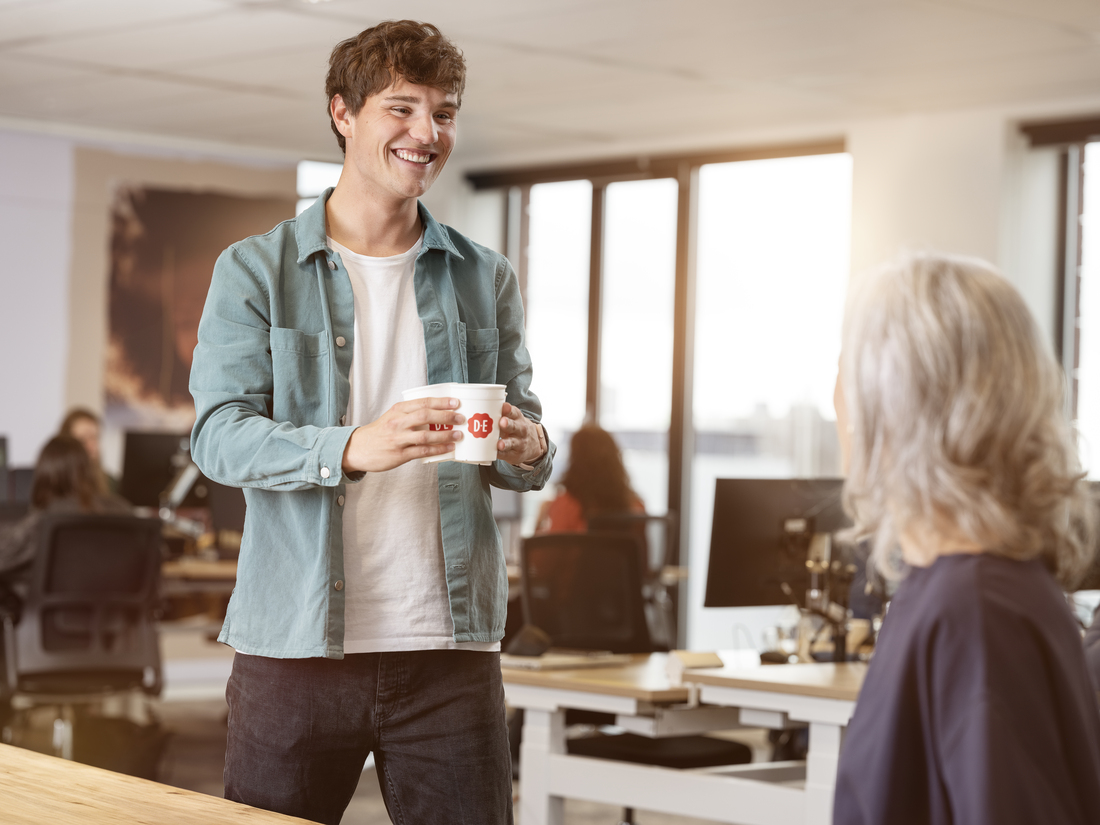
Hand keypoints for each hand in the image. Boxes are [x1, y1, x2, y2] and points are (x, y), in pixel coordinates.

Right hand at [342, 397, 463, 472]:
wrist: (357, 448)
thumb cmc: (379, 432)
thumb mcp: (392, 416)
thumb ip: (411, 413)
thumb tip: (438, 413)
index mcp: (398, 410)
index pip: (423, 402)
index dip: (441, 402)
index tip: (456, 402)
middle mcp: (398, 422)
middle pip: (425, 416)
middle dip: (446, 416)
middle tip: (461, 418)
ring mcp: (398, 439)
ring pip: (425, 435)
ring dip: (445, 435)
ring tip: (458, 435)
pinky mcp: (399, 454)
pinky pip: (422, 451)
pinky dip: (437, 450)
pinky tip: (448, 449)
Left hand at [496, 403, 545, 465]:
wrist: (532, 444)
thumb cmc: (516, 429)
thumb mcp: (514, 419)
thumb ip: (501, 414)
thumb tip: (483, 410)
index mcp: (518, 418)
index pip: (514, 412)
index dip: (508, 409)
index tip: (504, 406)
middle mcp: (521, 430)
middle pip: (514, 426)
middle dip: (508, 424)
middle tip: (502, 422)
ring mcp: (519, 443)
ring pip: (512, 442)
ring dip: (505, 443)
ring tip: (500, 444)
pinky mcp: (514, 455)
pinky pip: (506, 455)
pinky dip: (501, 454)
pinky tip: (495, 454)